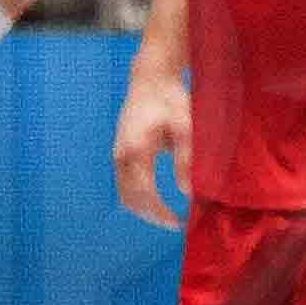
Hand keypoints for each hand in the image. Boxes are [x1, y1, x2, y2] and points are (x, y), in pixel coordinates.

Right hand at [112, 48, 192, 228]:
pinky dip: (137, 197)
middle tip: (174, 224)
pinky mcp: (119, 152)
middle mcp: (121, 155)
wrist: (150, 80)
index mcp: (136, 150)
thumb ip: (186, 159)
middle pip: (130, 198)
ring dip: (143, 209)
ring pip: (124, 193)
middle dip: (151, 215)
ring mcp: (117, 154)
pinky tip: (156, 201)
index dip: (159, 212)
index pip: (144, 193)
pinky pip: (124, 184)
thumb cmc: (171, 101)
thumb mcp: (186, 127)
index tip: (177, 222)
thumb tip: (188, 191)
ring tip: (167, 216)